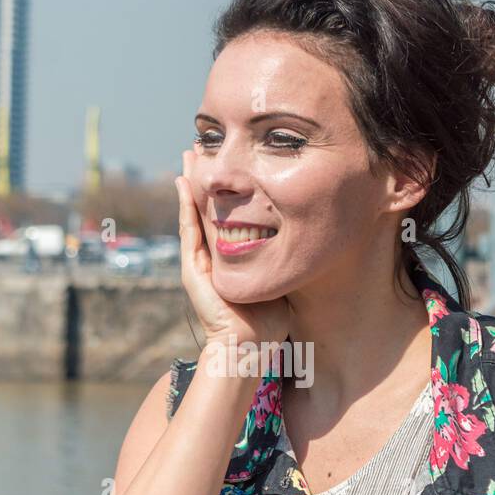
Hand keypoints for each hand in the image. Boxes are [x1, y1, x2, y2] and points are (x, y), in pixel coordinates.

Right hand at [176, 149, 289, 348]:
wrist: (248, 347)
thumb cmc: (269, 322)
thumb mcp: (279, 279)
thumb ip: (285, 260)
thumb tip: (311, 241)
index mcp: (231, 257)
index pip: (227, 215)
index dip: (226, 189)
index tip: (231, 162)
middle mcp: (212, 256)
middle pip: (206, 208)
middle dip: (205, 178)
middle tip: (202, 147)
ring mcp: (199, 262)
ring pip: (193, 213)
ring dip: (191, 183)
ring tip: (189, 156)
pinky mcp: (192, 269)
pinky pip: (189, 231)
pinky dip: (185, 206)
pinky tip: (184, 184)